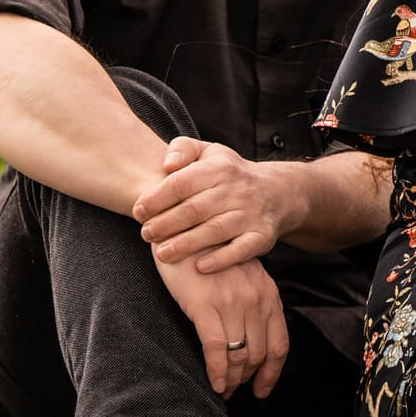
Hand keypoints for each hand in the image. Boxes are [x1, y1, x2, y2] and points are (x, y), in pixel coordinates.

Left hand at [134, 137, 299, 272]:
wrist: (277, 192)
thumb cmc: (229, 174)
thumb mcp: (209, 152)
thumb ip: (182, 149)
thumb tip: (167, 164)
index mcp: (220, 168)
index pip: (182, 182)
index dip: (156, 198)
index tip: (138, 212)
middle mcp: (237, 190)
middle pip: (195, 209)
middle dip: (166, 224)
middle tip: (146, 234)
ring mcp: (251, 214)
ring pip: (215, 231)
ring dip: (186, 244)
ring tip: (162, 254)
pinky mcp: (263, 235)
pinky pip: (242, 249)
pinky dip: (222, 260)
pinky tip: (200, 267)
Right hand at [152, 247, 289, 398]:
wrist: (183, 229)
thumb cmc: (210, 257)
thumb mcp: (243, 277)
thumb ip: (253, 303)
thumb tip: (253, 341)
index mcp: (268, 293)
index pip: (279, 342)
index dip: (273, 372)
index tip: (263, 389)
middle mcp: (255, 298)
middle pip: (259, 353)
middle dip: (248, 378)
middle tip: (235, 390)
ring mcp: (232, 302)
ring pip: (239, 355)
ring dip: (232, 379)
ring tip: (223, 389)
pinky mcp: (205, 304)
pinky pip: (216, 348)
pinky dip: (217, 371)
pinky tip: (215, 383)